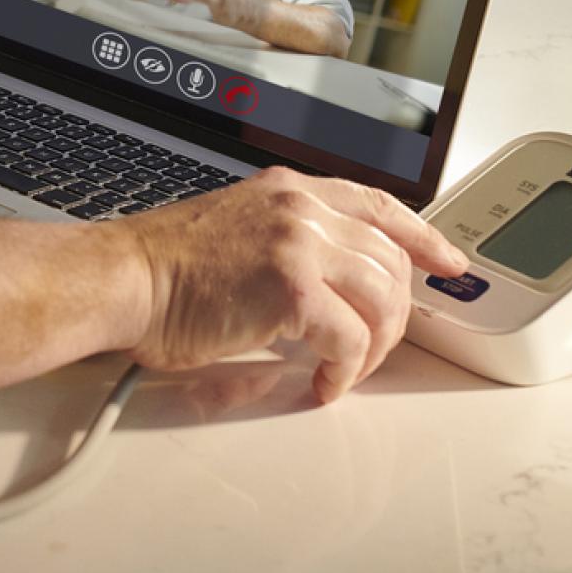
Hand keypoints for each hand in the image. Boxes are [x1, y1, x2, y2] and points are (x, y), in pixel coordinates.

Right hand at [119, 167, 469, 403]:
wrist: (123, 279)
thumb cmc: (163, 269)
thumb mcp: (237, 230)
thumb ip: (288, 243)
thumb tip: (331, 291)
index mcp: (288, 191)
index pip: (377, 205)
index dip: (423, 235)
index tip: (448, 261)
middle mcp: (300, 208)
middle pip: (389, 260)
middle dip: (394, 313)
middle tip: (376, 347)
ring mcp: (298, 243)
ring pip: (382, 299)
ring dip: (374, 346)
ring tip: (347, 368)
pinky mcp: (292, 288)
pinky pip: (351, 339)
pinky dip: (347, 370)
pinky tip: (326, 381)